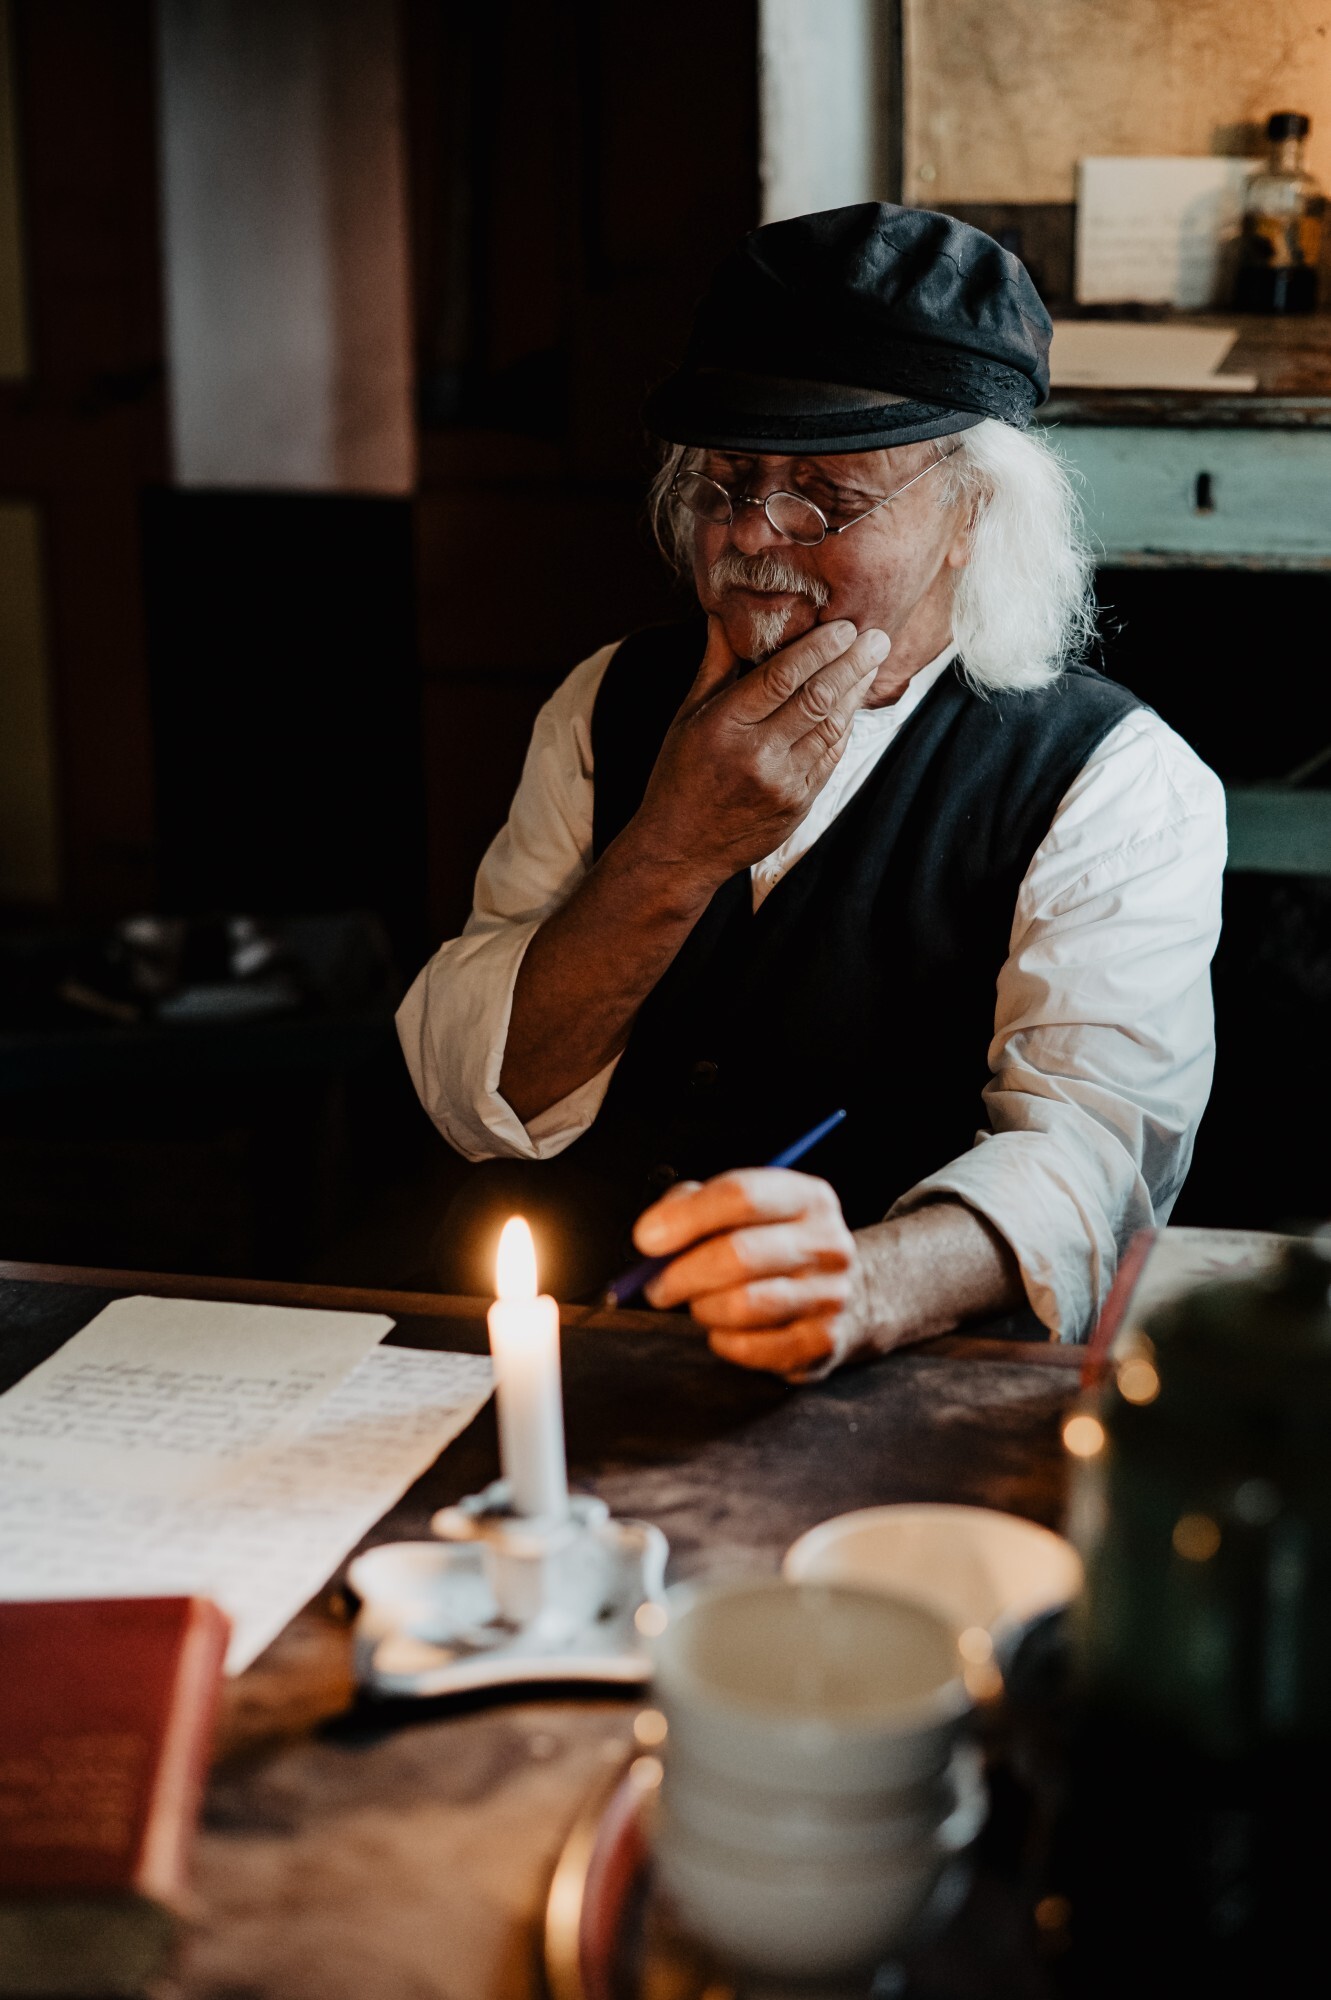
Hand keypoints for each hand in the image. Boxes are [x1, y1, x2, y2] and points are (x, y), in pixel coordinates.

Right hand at [630, 616, 888, 892]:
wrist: (681, 849)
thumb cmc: (679, 775)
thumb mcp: (687, 717)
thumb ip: (715, 665)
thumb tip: (724, 614)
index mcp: (724, 725)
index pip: (782, 676)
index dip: (819, 647)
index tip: (844, 626)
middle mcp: (756, 754)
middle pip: (817, 698)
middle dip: (852, 663)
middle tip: (877, 636)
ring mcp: (782, 783)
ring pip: (831, 727)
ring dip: (856, 692)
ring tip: (872, 662)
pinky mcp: (799, 805)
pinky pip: (831, 757)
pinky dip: (845, 726)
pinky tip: (854, 702)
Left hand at [633, 1168, 867, 1379]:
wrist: (850, 1293)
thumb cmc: (773, 1245)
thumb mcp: (743, 1209)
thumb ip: (695, 1206)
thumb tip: (652, 1235)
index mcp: (806, 1197)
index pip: (741, 1197)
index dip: (686, 1218)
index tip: (646, 1239)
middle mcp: (827, 1243)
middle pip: (738, 1255)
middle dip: (682, 1273)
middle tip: (657, 1285)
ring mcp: (831, 1295)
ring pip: (741, 1306)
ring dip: (702, 1308)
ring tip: (699, 1303)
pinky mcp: (824, 1342)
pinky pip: (750, 1348)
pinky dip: (722, 1340)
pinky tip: (725, 1329)